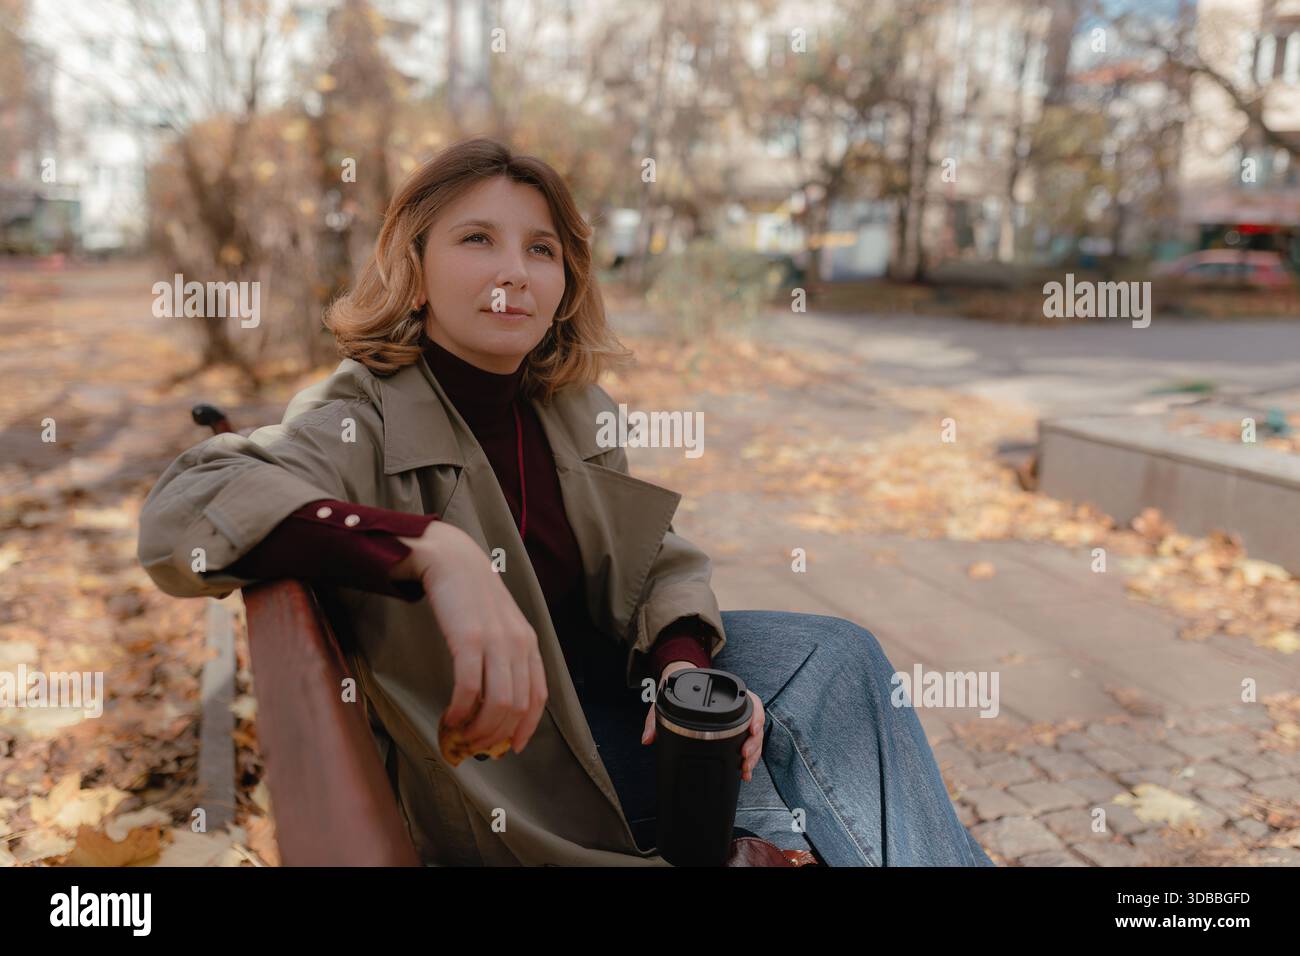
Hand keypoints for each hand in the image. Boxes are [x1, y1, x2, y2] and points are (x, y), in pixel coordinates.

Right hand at [395, 521, 547, 755]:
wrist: (451, 558)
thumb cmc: (471, 595)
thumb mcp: (501, 624)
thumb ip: (504, 655)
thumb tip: (493, 701)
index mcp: (529, 642)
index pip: (538, 696)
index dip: (526, 727)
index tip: (511, 748)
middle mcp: (518, 644)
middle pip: (518, 706)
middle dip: (496, 735)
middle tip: (475, 748)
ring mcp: (496, 642)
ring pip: (498, 703)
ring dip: (479, 730)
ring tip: (461, 737)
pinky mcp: (468, 639)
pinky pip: (469, 688)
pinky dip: (460, 711)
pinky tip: (449, 718)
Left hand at [641, 661, 765, 782]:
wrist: (678, 683)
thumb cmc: (675, 690)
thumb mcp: (664, 701)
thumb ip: (654, 719)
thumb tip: (648, 739)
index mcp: (724, 693)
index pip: (750, 702)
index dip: (756, 717)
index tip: (753, 731)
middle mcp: (734, 706)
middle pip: (755, 723)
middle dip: (754, 744)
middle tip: (745, 759)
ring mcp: (735, 719)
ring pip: (754, 737)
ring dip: (754, 754)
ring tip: (745, 770)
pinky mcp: (732, 731)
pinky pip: (746, 743)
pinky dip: (748, 759)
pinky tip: (744, 773)